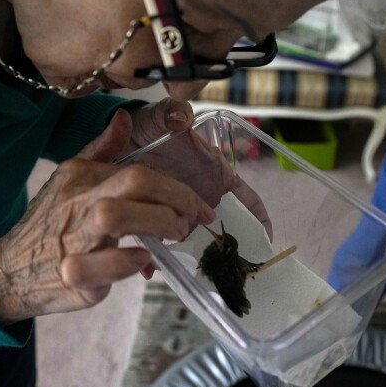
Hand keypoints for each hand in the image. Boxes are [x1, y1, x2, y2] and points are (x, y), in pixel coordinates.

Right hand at [0, 109, 215, 323]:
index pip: (137, 170)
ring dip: (156, 223)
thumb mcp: (70, 179)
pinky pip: (98, 265)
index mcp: (79, 176)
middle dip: (175, 198)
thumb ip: (101, 150)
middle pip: (133, 183)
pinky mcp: (72, 276)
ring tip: (174, 235)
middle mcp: (76, 203)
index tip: (197, 205)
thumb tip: (124, 119)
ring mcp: (72, 239)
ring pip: (113, 217)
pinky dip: (126, 261)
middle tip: (193, 219)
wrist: (10, 269)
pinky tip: (143, 260)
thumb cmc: (49, 224)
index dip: (176, 187)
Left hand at [121, 102, 271, 283]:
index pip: (246, 198)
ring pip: (191, 240)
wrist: (120, 135)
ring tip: (188, 274)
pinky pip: (160, 241)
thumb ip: (174, 112)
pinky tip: (150, 268)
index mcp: (214, 171)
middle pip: (223, 228)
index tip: (265, 239)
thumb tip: (181, 118)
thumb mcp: (163, 115)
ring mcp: (179, 209)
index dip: (258, 218)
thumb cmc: (151, 124)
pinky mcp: (155, 218)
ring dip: (190, 257)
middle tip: (226, 269)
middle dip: (226, 250)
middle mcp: (201, 194)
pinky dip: (157, 255)